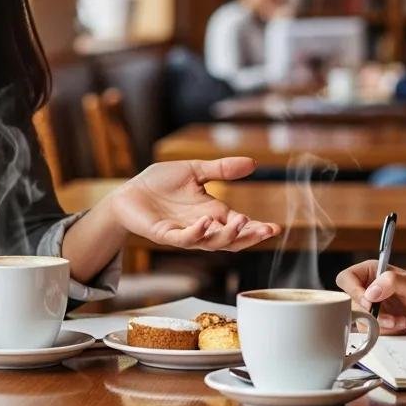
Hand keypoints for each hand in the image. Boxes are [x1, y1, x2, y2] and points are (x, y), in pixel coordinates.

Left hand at [107, 158, 280, 250]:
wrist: (129, 192)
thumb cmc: (160, 183)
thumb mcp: (195, 171)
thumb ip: (221, 169)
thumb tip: (253, 163)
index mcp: (212, 212)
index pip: (239, 225)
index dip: (257, 229)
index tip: (275, 228)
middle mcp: (202, 226)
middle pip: (231, 239)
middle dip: (249, 237)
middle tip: (266, 230)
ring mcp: (185, 233)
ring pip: (211, 243)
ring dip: (227, 235)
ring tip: (241, 221)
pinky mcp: (166, 235)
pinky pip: (184, 238)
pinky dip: (197, 232)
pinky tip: (206, 221)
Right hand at [336, 260, 405, 334]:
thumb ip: (391, 282)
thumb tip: (370, 293)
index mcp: (371, 272)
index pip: (346, 279)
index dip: (353, 291)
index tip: (368, 303)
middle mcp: (367, 289)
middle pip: (350, 303)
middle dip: (370, 313)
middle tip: (389, 317)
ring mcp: (371, 309)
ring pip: (358, 320)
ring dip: (380, 324)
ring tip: (400, 321)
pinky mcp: (376, 325)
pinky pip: (368, 332)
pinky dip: (384, 332)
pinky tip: (399, 325)